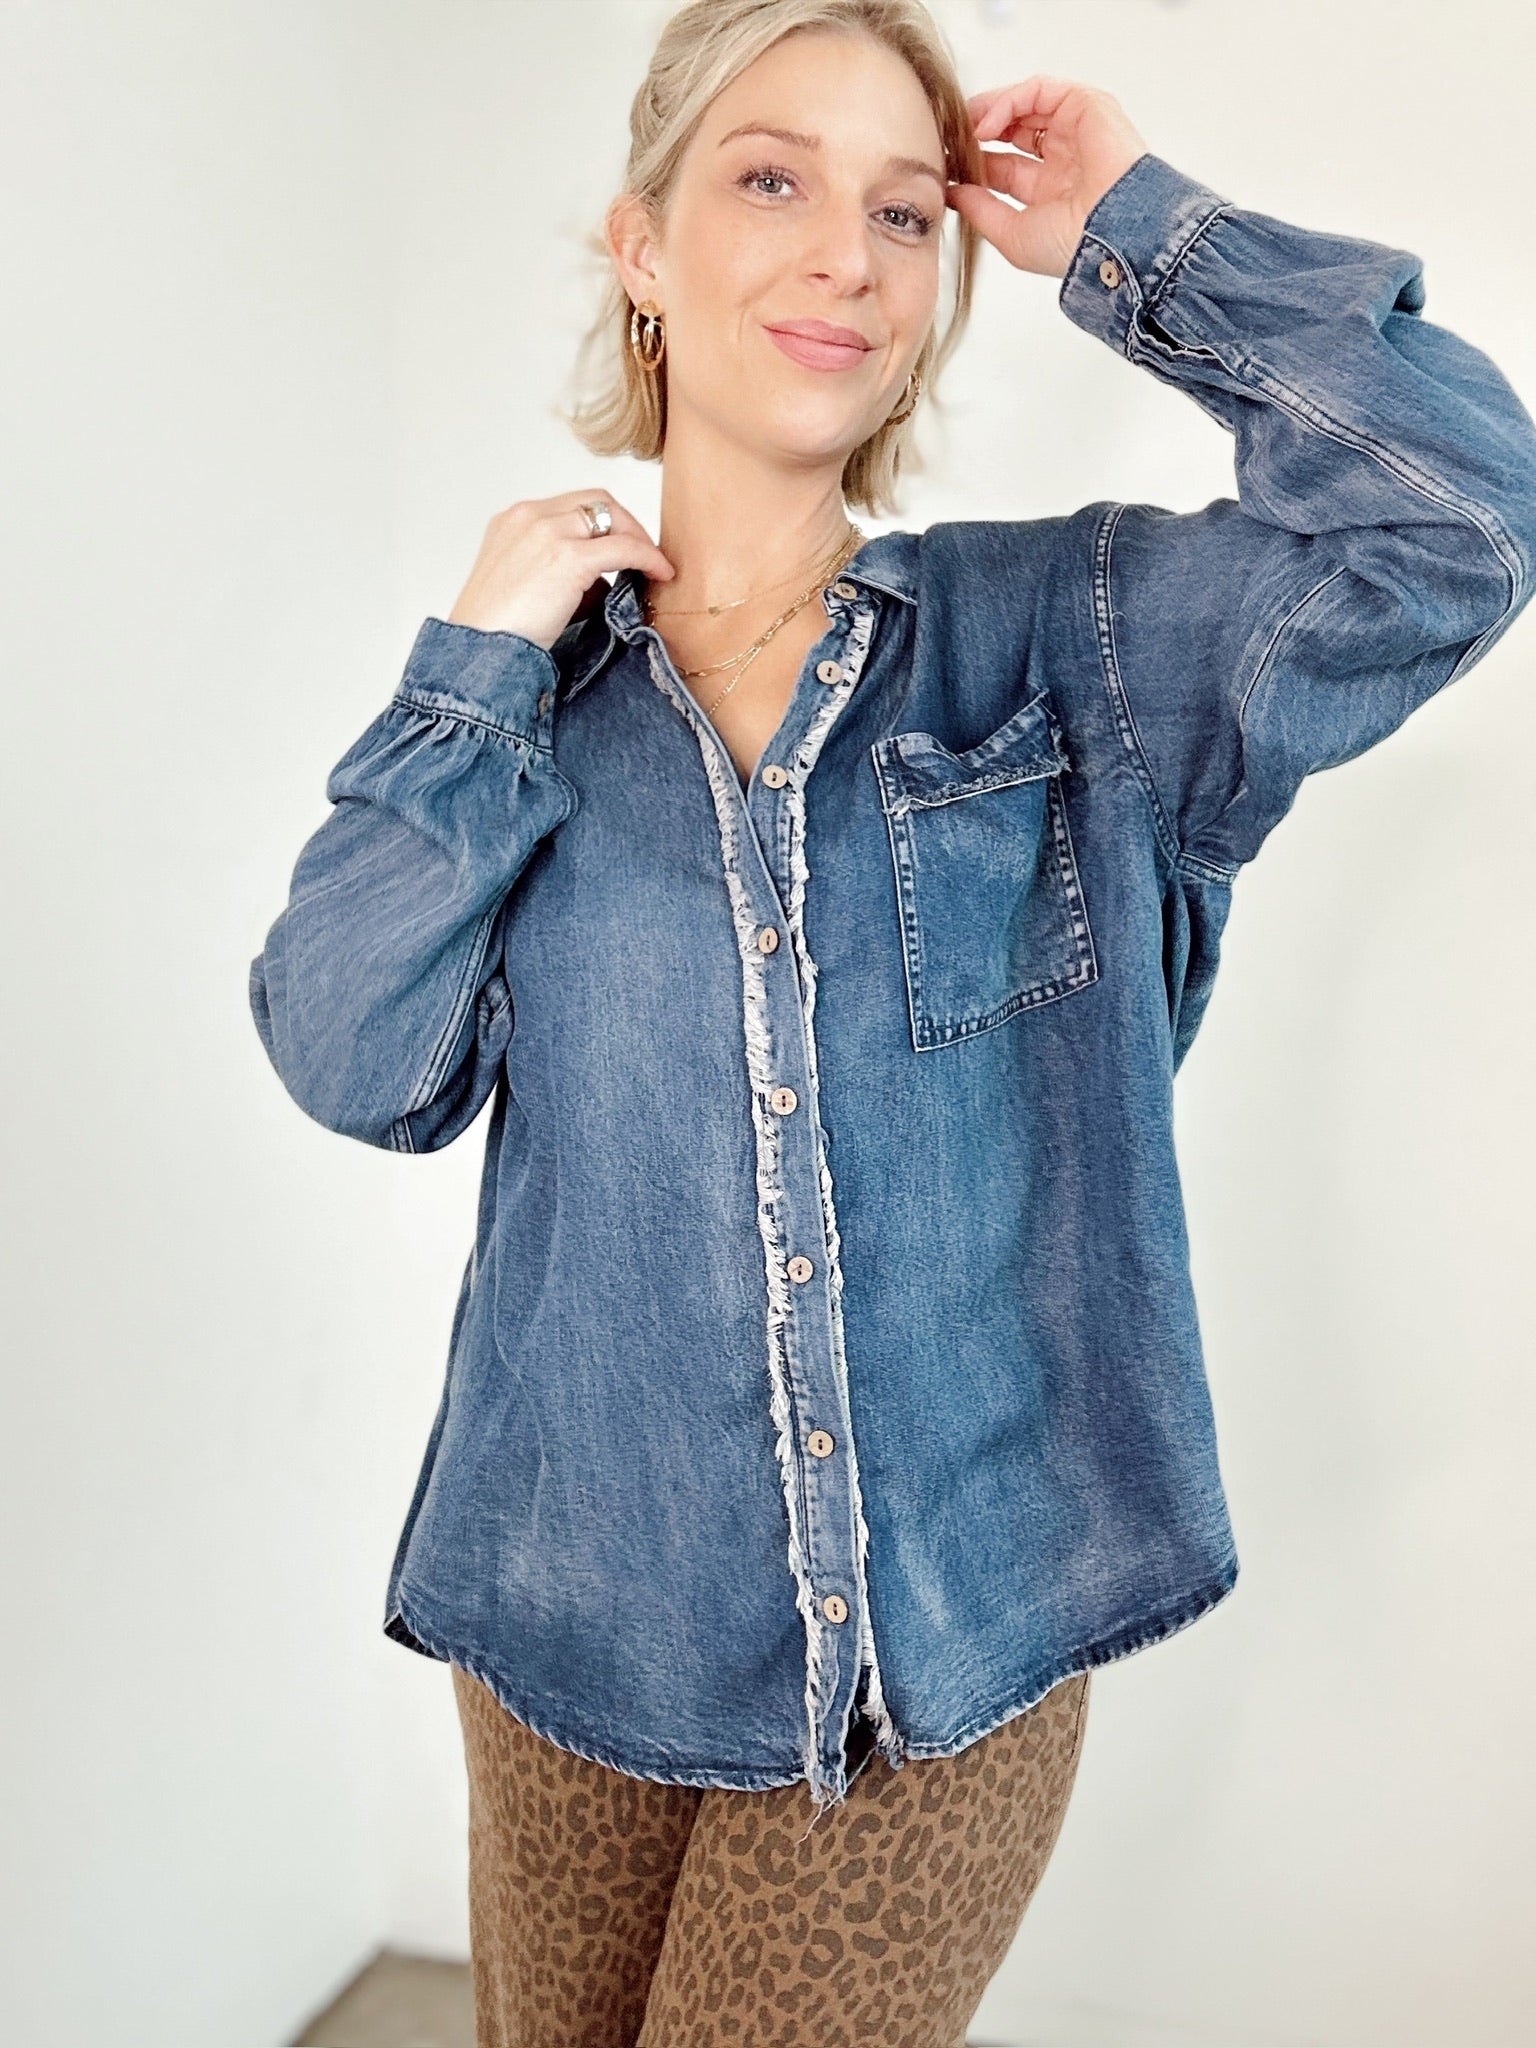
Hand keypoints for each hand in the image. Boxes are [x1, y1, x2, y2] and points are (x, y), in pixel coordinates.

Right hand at [447, 489, 673, 646]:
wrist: (478, 650)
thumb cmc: (495, 631)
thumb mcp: (521, 587)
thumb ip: (557, 573)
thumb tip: (602, 583)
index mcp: (512, 521)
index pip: (571, 505)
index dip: (604, 523)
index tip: (622, 546)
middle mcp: (528, 517)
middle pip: (595, 501)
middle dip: (626, 525)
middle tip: (644, 554)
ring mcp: (548, 532)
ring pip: (611, 517)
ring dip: (638, 539)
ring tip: (654, 565)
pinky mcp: (568, 557)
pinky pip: (623, 548)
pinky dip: (647, 557)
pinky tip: (660, 574)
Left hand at [948, 77, 1148, 280]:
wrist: (1112, 233)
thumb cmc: (1071, 245)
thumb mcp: (1012, 235)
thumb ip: (981, 211)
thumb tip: (952, 193)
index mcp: (1050, 192)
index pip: (1003, 168)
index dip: (974, 163)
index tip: (946, 166)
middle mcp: (1063, 159)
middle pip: (1012, 132)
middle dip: (979, 132)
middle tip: (950, 139)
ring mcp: (1075, 131)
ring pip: (1025, 106)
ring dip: (990, 112)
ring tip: (965, 128)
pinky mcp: (1086, 106)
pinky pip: (1040, 90)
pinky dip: (1009, 100)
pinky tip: (988, 123)